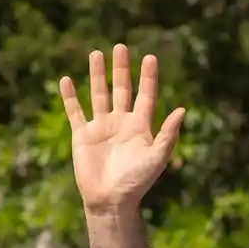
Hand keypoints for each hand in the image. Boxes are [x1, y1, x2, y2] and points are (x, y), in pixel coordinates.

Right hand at [60, 45, 185, 214]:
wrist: (111, 200)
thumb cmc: (137, 182)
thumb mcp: (157, 157)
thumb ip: (168, 134)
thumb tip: (182, 109)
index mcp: (140, 126)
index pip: (145, 95)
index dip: (148, 77)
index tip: (150, 57)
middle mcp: (120, 123)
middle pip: (121, 89)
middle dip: (121, 69)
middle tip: (120, 46)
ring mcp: (101, 127)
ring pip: (98, 95)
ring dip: (97, 75)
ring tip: (96, 54)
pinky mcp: (82, 135)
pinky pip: (75, 112)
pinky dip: (70, 97)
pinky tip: (66, 80)